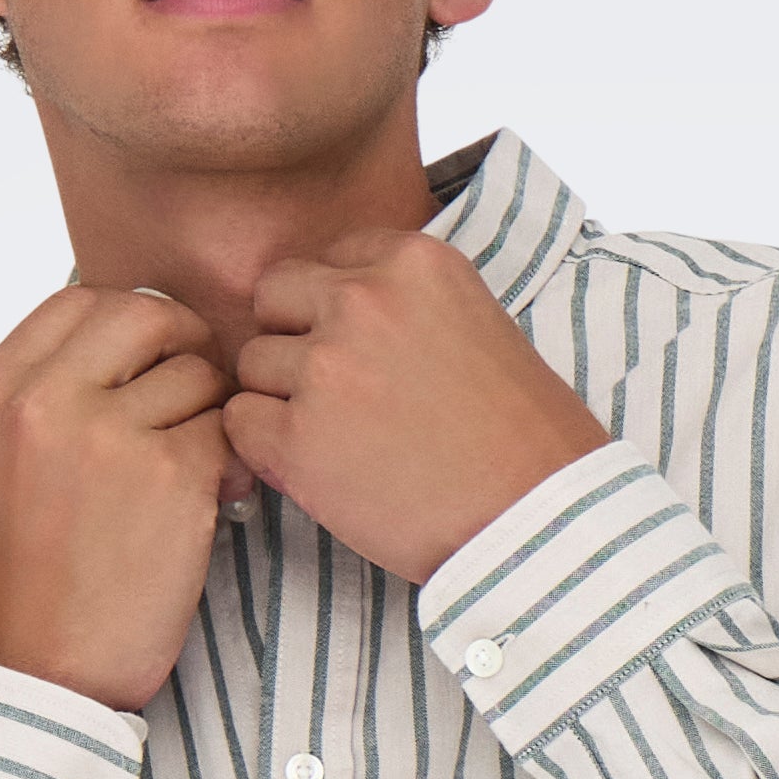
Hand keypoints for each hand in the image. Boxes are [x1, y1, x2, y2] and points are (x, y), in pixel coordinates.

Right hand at [0, 281, 233, 708]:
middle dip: (184, 348)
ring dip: (211, 414)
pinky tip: (213, 499)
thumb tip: (141, 329)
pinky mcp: (167, 477)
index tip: (150, 360)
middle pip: (144, 316)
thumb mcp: (6, 457)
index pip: (80, 300)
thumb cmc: (35, 572)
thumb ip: (51, 387)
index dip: (130, 321)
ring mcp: (104, 435)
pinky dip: (229, 463)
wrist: (41, 668)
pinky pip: (225, 431)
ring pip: (195, 373)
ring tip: (198, 465)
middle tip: (197, 396)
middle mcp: (40, 401)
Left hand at [225, 235, 607, 582]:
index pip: (326, 261)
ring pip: (252, 365)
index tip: (364, 354)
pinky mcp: (299, 441)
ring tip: (341, 441)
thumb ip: (403, 302)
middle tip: (338, 396)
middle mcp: (362, 301)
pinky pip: (240, 424)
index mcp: (411, 261)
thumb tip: (332, 310)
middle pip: (273, 298)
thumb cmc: (520, 436)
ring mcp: (325, 369)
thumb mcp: (475, 322)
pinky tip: (317, 470)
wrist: (537, 518)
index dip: (333, 311)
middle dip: (293, 342)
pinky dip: (266, 450)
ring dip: (280, 401)